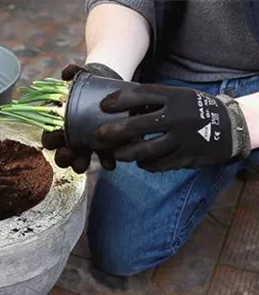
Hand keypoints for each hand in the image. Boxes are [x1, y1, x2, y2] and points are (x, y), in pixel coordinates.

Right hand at [41, 62, 121, 172]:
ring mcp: (86, 144)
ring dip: (79, 164)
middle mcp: (69, 138)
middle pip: (60, 153)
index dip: (51, 139)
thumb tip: (67, 72)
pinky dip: (106, 161)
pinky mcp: (103, 146)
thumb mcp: (82, 75)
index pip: (48, 137)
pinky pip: (102, 158)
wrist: (110, 84)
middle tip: (69, 153)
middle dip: (63, 157)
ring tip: (84, 164)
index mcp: (58, 124)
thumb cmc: (88, 80)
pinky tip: (110, 163)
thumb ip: (74, 72)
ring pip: (78, 161)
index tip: (58, 135)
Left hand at [95, 84, 251, 171]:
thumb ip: (154, 101)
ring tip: (116, 153)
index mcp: (174, 97)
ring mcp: (181, 139)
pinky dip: (145, 164)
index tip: (103, 106)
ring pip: (145, 150)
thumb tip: (119, 104)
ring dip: (126, 153)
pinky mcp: (184, 157)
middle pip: (138, 126)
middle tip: (99, 135)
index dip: (119, 100)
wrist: (229, 127)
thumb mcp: (178, 97)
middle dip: (114, 131)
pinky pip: (157, 164)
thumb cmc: (193, 110)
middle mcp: (177, 117)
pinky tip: (140, 161)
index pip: (141, 95)